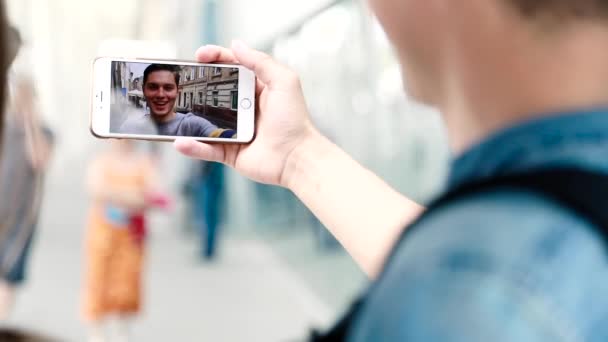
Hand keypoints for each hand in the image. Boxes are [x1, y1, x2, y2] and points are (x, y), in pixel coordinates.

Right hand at [174, 41, 318, 186]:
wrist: (297, 157)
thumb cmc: (294, 121)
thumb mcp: (284, 81)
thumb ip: (260, 61)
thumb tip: (236, 45)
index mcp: (257, 89)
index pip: (232, 68)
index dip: (215, 58)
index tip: (200, 55)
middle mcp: (244, 108)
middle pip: (213, 92)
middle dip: (196, 85)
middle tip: (181, 80)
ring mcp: (235, 130)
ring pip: (205, 121)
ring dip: (189, 116)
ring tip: (175, 108)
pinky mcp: (230, 152)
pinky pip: (207, 148)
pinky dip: (193, 146)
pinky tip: (182, 142)